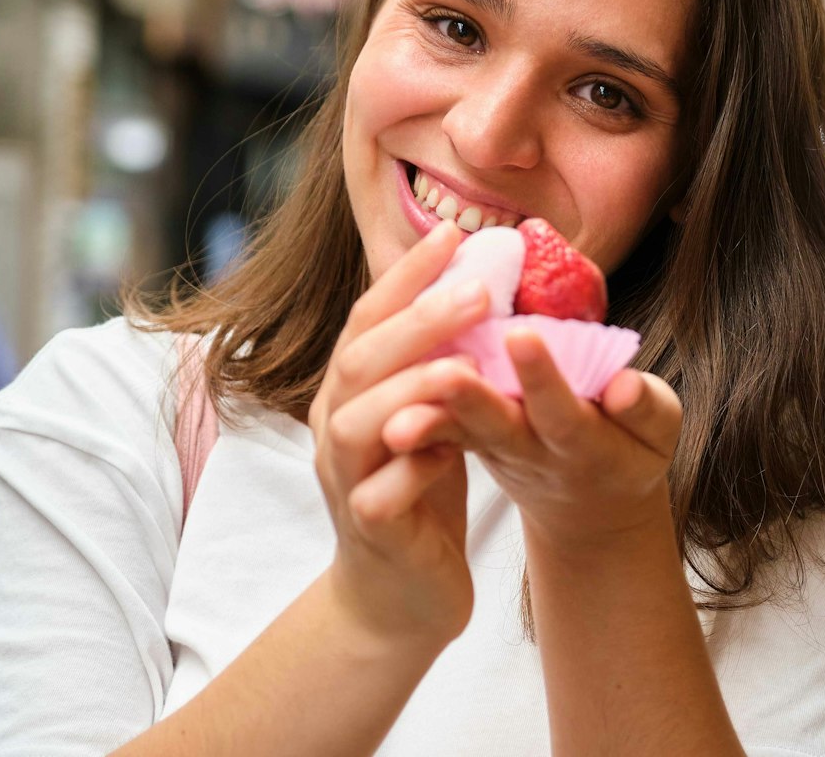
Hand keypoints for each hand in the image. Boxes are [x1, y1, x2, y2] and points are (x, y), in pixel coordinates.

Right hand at [308, 221, 494, 645]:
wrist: (398, 592)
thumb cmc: (420, 485)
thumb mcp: (434, 410)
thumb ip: (443, 358)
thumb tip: (487, 283)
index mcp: (353, 387)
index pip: (371, 317)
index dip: (408, 274)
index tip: (453, 232)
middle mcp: (337, 423)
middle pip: (361, 358)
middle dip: (418, 319)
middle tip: (479, 289)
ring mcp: (346, 476)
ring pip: (358, 420)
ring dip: (412, 387)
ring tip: (465, 365)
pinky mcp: (368, 528)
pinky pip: (379, 494)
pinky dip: (413, 469)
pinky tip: (451, 450)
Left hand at [383, 331, 682, 552]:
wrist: (589, 506)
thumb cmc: (630, 451)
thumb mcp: (656, 437)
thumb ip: (646, 410)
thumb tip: (625, 385)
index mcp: (587, 447)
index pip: (564, 414)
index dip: (544, 379)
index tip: (522, 337)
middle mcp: (535, 453)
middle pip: (501, 430)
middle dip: (474, 400)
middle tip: (445, 371)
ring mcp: (497, 452)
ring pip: (460, 433)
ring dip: (429, 417)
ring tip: (398, 403)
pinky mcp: (471, 442)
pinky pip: (441, 422)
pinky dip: (416, 402)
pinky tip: (389, 360)